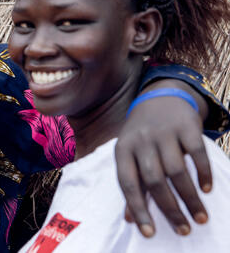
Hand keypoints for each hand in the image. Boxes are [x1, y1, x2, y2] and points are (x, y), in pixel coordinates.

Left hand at [115, 79, 210, 237]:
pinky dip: (203, 173)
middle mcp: (141, 141)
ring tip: (200, 217)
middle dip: (170, 209)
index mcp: (123, 150)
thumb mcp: (130, 154)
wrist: (160, 98)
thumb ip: (133, 184)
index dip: (138, 209)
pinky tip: (207, 189)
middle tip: (183, 230)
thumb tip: (130, 219)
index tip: (149, 233)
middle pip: (154, 180)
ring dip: (190, 198)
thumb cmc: (143, 135)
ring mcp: (163, 132)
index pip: (128, 184)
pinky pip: (196, 153)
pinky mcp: (185, 126)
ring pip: (176, 171)